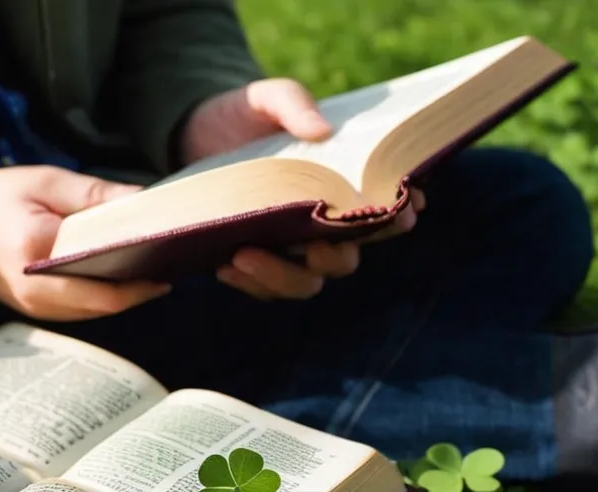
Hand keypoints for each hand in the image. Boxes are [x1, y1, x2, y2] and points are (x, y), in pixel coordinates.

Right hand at [0, 166, 170, 320]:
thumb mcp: (45, 181)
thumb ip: (94, 194)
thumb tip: (142, 202)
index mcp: (39, 254)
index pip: (104, 281)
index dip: (142, 278)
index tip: (170, 259)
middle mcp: (37, 291)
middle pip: (105, 304)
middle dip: (140, 290)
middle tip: (169, 266)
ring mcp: (33, 306)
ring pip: (95, 312)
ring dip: (124, 296)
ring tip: (152, 270)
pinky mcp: (33, 309)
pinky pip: (79, 310)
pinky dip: (103, 297)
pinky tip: (120, 277)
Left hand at [181, 78, 425, 299]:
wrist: (196, 132)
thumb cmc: (248, 115)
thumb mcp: (267, 99)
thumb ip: (293, 104)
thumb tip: (321, 130)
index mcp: (341, 188)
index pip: (383, 213)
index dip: (397, 218)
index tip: (400, 214)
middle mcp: (321, 227)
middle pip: (345, 259)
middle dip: (337, 257)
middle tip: (316, 246)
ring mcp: (288, 248)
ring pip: (304, 282)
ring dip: (282, 277)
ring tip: (246, 254)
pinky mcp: (254, 260)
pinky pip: (261, 287)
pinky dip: (248, 282)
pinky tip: (225, 266)